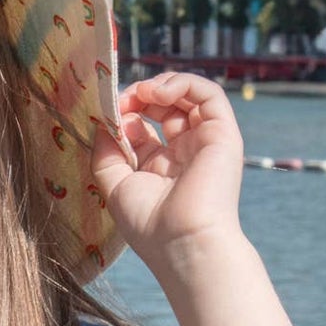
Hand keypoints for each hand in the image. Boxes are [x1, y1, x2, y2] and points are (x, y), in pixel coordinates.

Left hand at [90, 73, 245, 273]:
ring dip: (161, 85)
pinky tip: (158, 94)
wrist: (183, 242)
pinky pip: (209, 94)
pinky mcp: (223, 134)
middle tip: (122, 100)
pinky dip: (183, 83)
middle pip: (164, 108)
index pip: (142, 126)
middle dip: (140, 96)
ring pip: (189, 96)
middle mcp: (183, 153)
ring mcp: (204, 142)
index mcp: (159, 167)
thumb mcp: (115, 185)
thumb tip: (102, 123)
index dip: (124, 114)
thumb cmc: (149, 223)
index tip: (107, 113)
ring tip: (142, 93)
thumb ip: (106, 153)